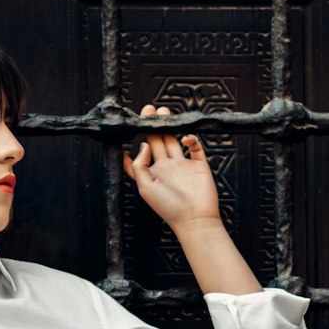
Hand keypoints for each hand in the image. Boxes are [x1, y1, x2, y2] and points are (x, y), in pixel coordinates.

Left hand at [122, 104, 220, 233]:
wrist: (195, 219)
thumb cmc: (168, 207)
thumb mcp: (145, 188)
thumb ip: (140, 166)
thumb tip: (143, 145)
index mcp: (152, 174)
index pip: (141, 155)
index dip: (134, 142)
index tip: (129, 128)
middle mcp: (167, 168)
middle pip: (158, 141)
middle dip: (153, 125)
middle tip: (149, 110)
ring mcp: (183, 165)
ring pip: (174, 140)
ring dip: (169, 126)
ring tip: (163, 111)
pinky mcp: (199, 165)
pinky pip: (195, 147)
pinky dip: (191, 139)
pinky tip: (185, 137)